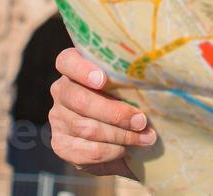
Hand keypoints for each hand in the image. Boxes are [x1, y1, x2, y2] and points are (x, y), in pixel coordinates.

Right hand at [48, 47, 155, 177]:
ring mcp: (57, 118)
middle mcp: (61, 90)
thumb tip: (155, 86)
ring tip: (144, 137)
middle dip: (115, 113)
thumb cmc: (124, 100)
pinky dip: (110, 151)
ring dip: (120, 135)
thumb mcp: (125, 86)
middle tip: (141, 120)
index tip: (103, 80)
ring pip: (87, 128)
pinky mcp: (60, 143)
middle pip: (81, 100)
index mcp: (73, 68)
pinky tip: (124, 149)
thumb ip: (129, 82)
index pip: (67, 61)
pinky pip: (86, 150)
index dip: (82, 70)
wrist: (111, 137)